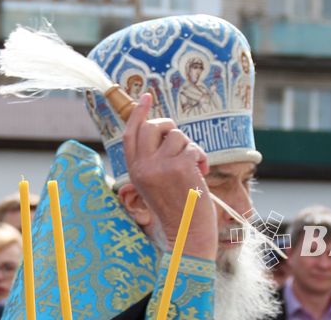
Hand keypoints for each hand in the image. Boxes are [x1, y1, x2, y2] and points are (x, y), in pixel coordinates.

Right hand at [123, 94, 217, 259]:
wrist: (188, 234)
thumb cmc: (176, 208)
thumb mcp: (154, 183)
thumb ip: (153, 158)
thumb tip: (162, 129)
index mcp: (134, 170)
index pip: (130, 133)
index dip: (138, 113)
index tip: (147, 97)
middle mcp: (144, 167)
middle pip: (151, 127)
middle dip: (168, 127)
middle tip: (179, 140)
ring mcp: (161, 167)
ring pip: (176, 135)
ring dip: (189, 147)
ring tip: (192, 167)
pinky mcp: (180, 167)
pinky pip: (192, 147)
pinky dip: (200, 157)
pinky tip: (200, 173)